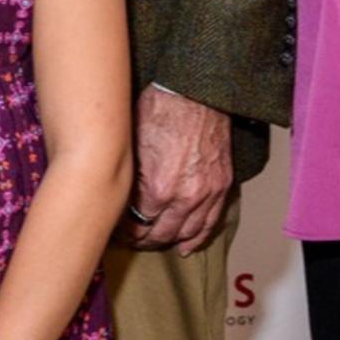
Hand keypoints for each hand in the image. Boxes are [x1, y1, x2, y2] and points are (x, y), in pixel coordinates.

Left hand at [119, 85, 233, 255]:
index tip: (119, 230)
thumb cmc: (162, 110)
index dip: (126, 230)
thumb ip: (129, 177)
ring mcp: (207, 194)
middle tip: (133, 239)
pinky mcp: (222, 186)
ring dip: (169, 241)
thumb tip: (118, 196)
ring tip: (156, 242)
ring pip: (187, 233)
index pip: (138, 225)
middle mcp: (185, 198)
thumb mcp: (132, 145)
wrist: (195, 93)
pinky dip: (198, 237)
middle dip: (144, 239)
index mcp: (159, 189)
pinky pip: (211, 222)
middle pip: (162, 234)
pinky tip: (187, 245)